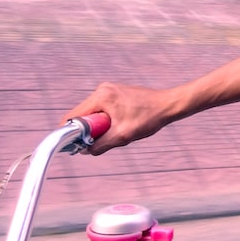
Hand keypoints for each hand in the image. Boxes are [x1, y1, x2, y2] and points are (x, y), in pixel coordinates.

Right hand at [63, 82, 177, 154]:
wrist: (169, 105)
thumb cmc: (149, 118)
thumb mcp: (123, 136)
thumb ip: (100, 144)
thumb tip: (84, 151)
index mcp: (101, 96)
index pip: (74, 116)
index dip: (71, 132)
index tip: (75, 144)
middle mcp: (102, 89)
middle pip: (83, 115)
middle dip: (90, 130)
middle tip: (106, 139)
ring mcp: (109, 89)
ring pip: (94, 113)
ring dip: (101, 126)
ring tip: (119, 130)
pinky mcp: (116, 93)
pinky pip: (103, 110)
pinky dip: (108, 120)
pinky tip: (123, 125)